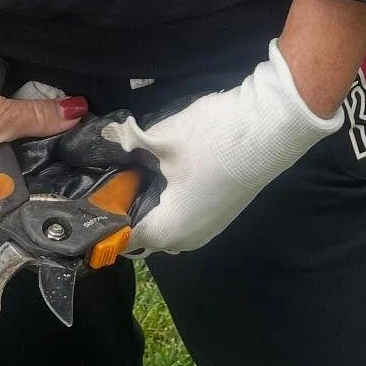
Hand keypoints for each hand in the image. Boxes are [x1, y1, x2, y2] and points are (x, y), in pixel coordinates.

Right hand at [0, 5, 84, 236]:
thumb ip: (38, 117)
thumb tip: (77, 111)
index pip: (28, 221)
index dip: (56, 201)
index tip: (83, 184)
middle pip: (10, 209)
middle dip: (36, 182)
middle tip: (66, 157)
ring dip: (10, 173)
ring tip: (40, 147)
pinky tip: (1, 144)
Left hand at [102, 40, 341, 256]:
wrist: (272, 125)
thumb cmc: (215, 139)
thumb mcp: (165, 136)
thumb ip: (130, 141)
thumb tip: (108, 137)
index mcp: (169, 231)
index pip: (122, 235)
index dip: (105, 212)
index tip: (92, 186)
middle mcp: (189, 240)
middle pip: (145, 228)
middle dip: (128, 203)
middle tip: (117, 169)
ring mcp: (210, 227)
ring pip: (166, 220)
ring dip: (151, 198)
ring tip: (140, 164)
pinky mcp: (223, 210)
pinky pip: (185, 213)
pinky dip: (171, 196)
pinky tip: (168, 166)